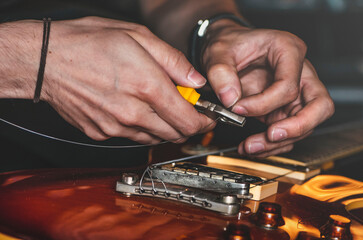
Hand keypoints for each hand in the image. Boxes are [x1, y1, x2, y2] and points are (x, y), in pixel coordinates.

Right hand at [36, 17, 214, 142]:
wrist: (44, 61)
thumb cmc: (87, 43)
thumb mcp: (137, 36)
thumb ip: (173, 61)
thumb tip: (196, 80)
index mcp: (147, 85)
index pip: (188, 119)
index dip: (204, 122)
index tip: (208, 118)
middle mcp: (132, 112)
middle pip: (175, 133)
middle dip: (188, 126)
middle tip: (187, 111)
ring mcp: (115, 126)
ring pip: (155, 138)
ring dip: (165, 127)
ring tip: (159, 107)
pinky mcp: (101, 133)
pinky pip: (132, 137)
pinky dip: (141, 128)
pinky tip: (135, 110)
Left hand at [202, 20, 333, 156]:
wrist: (227, 49)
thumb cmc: (230, 45)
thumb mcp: (218, 52)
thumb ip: (221, 73)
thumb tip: (230, 99)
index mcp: (288, 50)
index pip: (289, 86)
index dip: (264, 103)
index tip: (238, 108)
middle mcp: (299, 72)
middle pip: (319, 106)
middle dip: (298, 126)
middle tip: (272, 135)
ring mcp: (295, 93)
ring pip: (306, 124)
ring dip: (280, 141)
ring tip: (251, 146)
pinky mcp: (284, 108)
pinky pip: (288, 131)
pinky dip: (273, 144)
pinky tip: (252, 146)